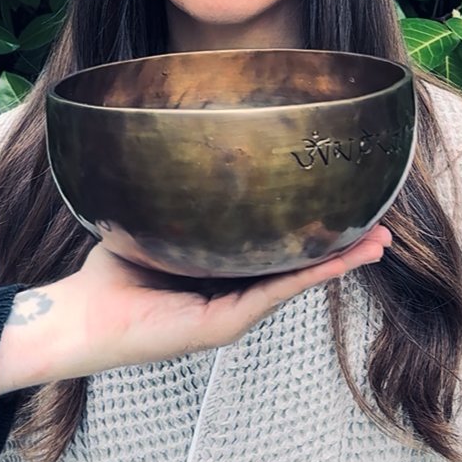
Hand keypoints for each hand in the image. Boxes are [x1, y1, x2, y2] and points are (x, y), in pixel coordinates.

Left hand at [0, 225, 393, 392]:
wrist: (78, 315)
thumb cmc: (110, 269)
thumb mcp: (155, 219)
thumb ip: (177, 190)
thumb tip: (189, 135)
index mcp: (224, 273)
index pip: (279, 250)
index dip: (316, 231)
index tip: (351, 207)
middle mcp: (233, 295)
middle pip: (299, 268)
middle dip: (342, 249)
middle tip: (384, 228)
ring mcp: (230, 313)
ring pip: (295, 283)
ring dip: (337, 264)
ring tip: (376, 243)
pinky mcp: (218, 326)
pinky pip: (269, 295)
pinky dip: (304, 278)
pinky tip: (333, 262)